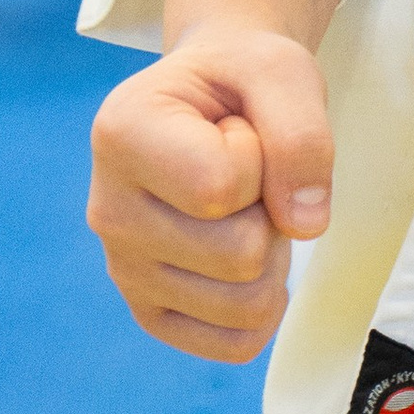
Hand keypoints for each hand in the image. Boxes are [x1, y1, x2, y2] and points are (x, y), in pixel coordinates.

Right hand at [89, 17, 334, 364]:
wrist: (212, 99)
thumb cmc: (240, 81)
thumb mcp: (282, 70)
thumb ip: (302, 134)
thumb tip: (305, 224)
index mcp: (121, 133)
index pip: (222, 188)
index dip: (260, 156)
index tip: (236, 127)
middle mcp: (108, 211)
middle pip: (239, 255)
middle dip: (270, 207)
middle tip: (246, 167)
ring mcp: (124, 271)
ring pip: (244, 304)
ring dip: (270, 250)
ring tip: (241, 202)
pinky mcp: (151, 312)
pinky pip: (237, 343)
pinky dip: (263, 300)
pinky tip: (239, 244)